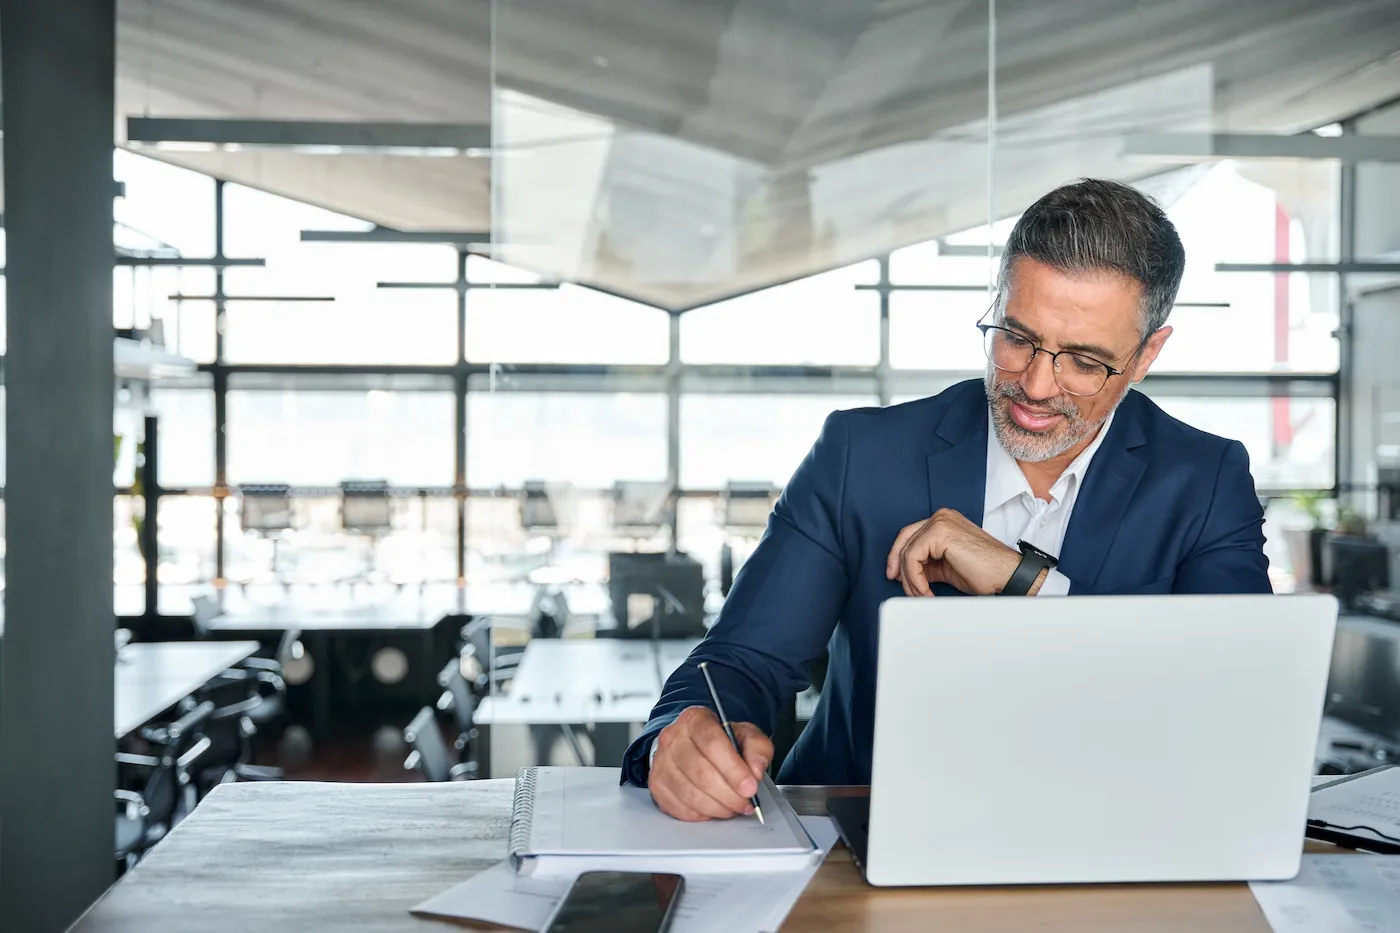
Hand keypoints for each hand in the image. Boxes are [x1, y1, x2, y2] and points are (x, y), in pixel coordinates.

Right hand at [648, 706, 771, 821]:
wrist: (693, 745)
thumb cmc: (720, 741)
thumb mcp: (745, 735)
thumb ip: (758, 749)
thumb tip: (756, 770)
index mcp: (695, 720)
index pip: (713, 744)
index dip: (734, 770)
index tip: (750, 787)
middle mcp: (673, 738)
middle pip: (701, 773)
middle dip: (729, 795)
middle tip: (746, 802)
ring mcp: (661, 762)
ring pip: (691, 794)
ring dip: (718, 807)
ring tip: (733, 807)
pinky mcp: (657, 785)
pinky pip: (680, 808)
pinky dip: (702, 814)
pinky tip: (714, 808)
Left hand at [885, 508, 1042, 595]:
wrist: (1006, 575)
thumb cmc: (984, 573)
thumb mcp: (946, 567)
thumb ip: (927, 564)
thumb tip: (905, 574)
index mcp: (944, 521)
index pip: (910, 535)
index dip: (899, 557)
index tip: (897, 576)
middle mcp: (942, 517)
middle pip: (905, 539)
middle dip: (899, 566)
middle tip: (901, 586)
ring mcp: (941, 522)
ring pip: (908, 551)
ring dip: (910, 579)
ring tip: (920, 594)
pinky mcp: (940, 532)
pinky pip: (913, 558)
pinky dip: (915, 578)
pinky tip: (925, 591)